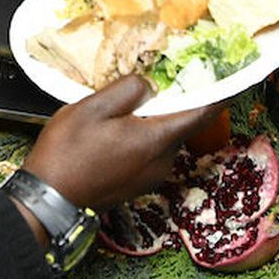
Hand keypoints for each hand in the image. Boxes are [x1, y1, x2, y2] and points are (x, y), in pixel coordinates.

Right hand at [20, 76, 213, 212]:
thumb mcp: (92, 108)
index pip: (202, 114)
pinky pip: (150, 153)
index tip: (229, 79)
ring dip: (151, 121)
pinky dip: (141, 137)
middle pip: (179, 124)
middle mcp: (162, 162)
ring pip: (163, 138)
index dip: (218, 94)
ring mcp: (151, 177)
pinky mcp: (138, 184)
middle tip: (150, 84)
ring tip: (120, 110)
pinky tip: (114, 132)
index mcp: (156, 140)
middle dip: (170, 103)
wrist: (49, 200)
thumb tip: (150, 84)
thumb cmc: (67, 154)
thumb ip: (128, 90)